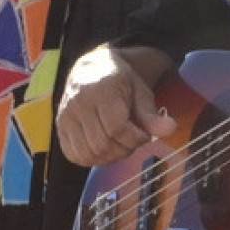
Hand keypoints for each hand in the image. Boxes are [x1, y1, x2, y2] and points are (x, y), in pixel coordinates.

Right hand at [55, 47, 172, 167]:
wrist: (90, 70)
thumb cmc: (119, 82)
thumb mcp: (140, 92)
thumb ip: (152, 114)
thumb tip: (170, 129)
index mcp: (101, 90)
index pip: (116, 128)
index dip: (134, 139)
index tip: (143, 135)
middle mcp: (78, 103)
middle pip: (102, 144)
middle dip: (124, 149)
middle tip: (132, 141)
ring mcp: (65, 117)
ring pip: (88, 153)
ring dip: (109, 157)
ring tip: (119, 145)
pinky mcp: (59, 128)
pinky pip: (74, 155)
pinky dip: (92, 159)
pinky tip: (104, 149)